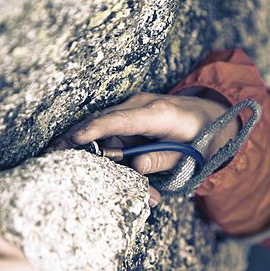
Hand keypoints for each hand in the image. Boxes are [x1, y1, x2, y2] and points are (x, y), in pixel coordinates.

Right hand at [58, 92, 240, 202]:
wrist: (215, 115)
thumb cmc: (207, 137)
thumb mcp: (193, 155)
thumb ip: (165, 160)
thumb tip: (137, 166)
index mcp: (159, 114)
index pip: (120, 120)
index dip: (95, 130)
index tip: (73, 140)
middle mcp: (143, 105)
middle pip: (103, 120)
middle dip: (78, 138)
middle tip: (53, 155)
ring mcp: (136, 106)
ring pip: (103, 125)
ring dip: (90, 145)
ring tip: (64, 157)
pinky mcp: (132, 113)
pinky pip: (110, 127)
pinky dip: (99, 141)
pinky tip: (84, 154)